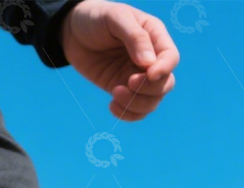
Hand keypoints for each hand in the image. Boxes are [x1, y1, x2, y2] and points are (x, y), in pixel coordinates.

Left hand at [60, 0, 178, 121]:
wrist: (73, 32)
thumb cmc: (96, 17)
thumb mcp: (115, 18)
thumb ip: (135, 37)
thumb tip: (149, 63)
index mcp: (154, 36)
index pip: (170, 58)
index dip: (164, 69)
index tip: (149, 75)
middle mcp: (151, 59)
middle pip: (165, 84)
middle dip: (148, 89)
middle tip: (127, 83)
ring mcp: (138, 77)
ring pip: (152, 101)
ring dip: (136, 104)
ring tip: (115, 94)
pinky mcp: (124, 90)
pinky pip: (135, 111)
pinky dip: (127, 114)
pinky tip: (112, 106)